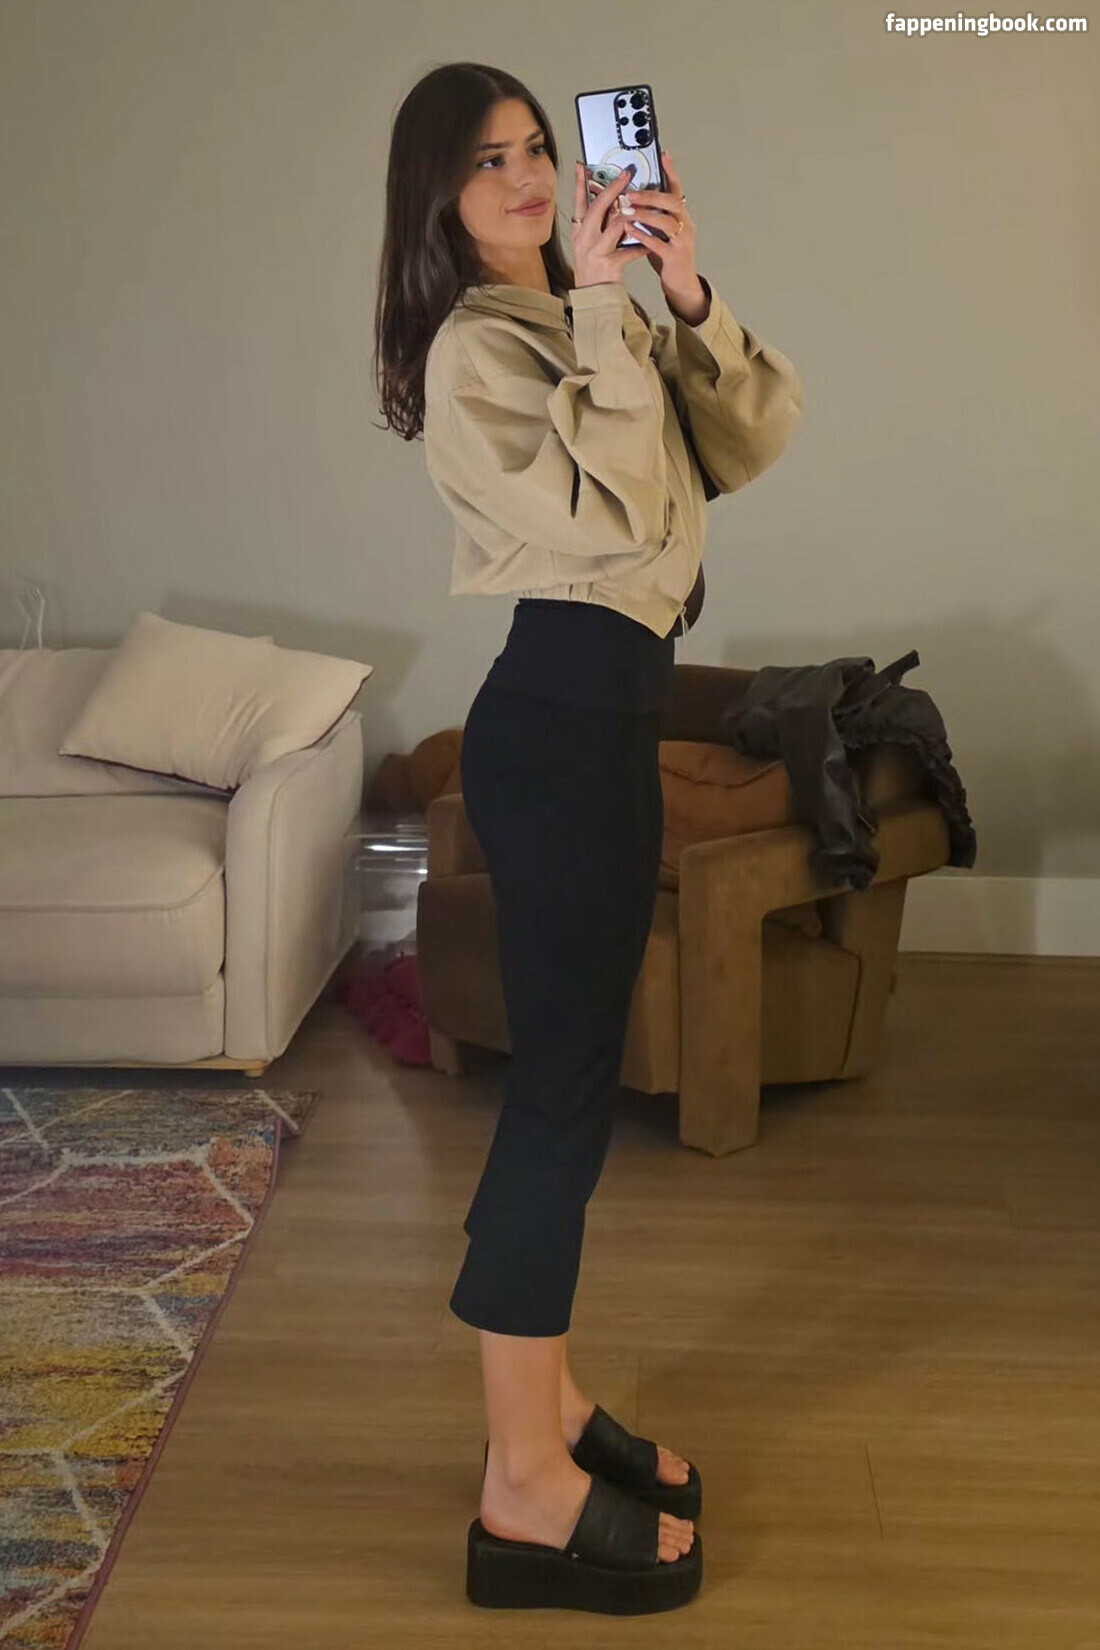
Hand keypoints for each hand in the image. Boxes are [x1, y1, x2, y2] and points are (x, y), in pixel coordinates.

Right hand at [571, 161, 650, 288]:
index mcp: (579, 232)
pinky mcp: (608, 264)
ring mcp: (595, 251)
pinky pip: (629, 250)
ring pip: (615, 225)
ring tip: (642, 205)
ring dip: (632, 214)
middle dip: (613, 189)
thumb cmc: (594, 268)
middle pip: (598, 207)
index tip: (584, 166)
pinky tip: (649, 243)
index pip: (578, 203)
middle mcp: (584, 239)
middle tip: (626, 174)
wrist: (593, 296)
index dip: (580, 184)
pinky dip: (641, 246)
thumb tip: (610, 202)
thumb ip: (597, 224)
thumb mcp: (589, 244)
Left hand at [619, 151, 699, 296]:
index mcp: (682, 216)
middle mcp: (686, 225)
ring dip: (645, 214)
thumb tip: (631, 199)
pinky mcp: (675, 257)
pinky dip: (643, 236)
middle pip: (672, 202)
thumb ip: (652, 216)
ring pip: (666, 222)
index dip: (671, 172)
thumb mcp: (662, 231)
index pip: (678, 189)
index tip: (664, 155)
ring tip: (627, 211)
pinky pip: (659, 244)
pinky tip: (630, 230)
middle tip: (631, 193)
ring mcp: (682, 241)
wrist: (682, 283)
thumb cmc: (669, 255)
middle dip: (650, 195)